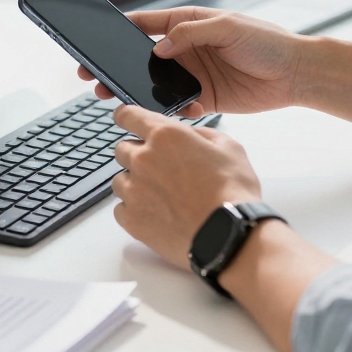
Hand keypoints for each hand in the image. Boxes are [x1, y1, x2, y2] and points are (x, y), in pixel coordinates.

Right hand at [78, 7, 302, 115]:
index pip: (147, 24)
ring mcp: (194, 75)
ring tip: (116, 97)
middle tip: (94, 76)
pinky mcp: (205, 98)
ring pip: (156, 84)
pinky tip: (171, 113)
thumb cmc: (266, 41)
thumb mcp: (228, 27)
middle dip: (118, 67)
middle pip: (143, 58)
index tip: (97, 38)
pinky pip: (179, 106)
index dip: (122, 30)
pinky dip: (171, 110)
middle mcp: (187, 49)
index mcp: (190, 24)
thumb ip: (192, 33)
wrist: (296, 73)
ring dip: (137, 91)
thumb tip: (159, 48)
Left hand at [110, 104, 261, 269]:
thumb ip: (202, 134)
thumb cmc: (232, 192)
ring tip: (161, 195)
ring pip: (120, 179)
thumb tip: (189, 135)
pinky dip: (134, 209)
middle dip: (137, 153)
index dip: (127, 117)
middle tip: (162, 168)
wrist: (228, 235)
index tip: (128, 120)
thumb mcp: (228, 147)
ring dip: (135, 182)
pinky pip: (121, 208)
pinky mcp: (132, 219)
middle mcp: (142, 159)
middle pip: (122, 149)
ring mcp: (134, 191)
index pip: (128, 115)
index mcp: (165, 136)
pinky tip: (156, 213)